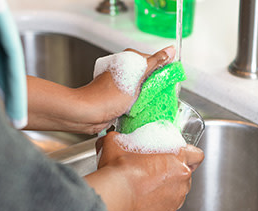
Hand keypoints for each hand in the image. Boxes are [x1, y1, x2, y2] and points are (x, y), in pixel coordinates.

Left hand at [25, 46, 175, 134]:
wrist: (88, 114)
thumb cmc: (108, 96)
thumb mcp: (137, 77)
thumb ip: (154, 63)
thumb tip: (170, 50)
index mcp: (129, 60)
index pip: (154, 62)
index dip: (163, 72)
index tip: (170, 81)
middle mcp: (124, 70)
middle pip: (149, 77)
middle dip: (156, 87)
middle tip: (160, 95)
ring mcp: (121, 84)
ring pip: (143, 90)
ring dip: (148, 97)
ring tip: (151, 104)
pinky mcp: (118, 97)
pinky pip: (135, 100)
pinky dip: (139, 105)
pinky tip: (142, 110)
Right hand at [85, 131, 203, 210]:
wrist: (116, 195)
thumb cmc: (121, 171)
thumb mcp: (118, 143)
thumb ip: (119, 136)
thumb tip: (114, 135)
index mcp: (177, 158)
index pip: (197, 154)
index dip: (191, 153)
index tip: (181, 153)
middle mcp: (182, 178)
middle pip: (187, 171)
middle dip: (177, 169)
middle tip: (160, 166)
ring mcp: (177, 196)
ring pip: (180, 187)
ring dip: (170, 184)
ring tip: (153, 181)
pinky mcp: (169, 210)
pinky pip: (171, 201)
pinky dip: (163, 197)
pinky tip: (148, 193)